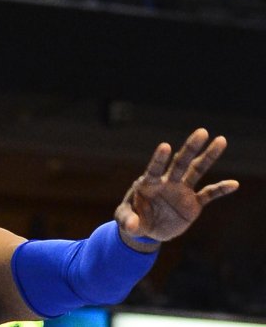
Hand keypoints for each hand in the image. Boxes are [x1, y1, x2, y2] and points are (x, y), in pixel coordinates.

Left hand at [115, 128, 238, 243]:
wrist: (148, 229)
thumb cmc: (133, 220)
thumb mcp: (126, 222)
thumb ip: (128, 222)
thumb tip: (132, 226)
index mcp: (148, 183)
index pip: (154, 168)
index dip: (159, 158)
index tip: (165, 145)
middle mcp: (167, 182)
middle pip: (181, 162)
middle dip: (190, 148)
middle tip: (202, 131)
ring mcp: (181, 191)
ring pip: (197, 170)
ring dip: (209, 157)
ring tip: (221, 140)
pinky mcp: (193, 203)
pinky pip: (209, 194)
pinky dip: (220, 189)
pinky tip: (234, 184)